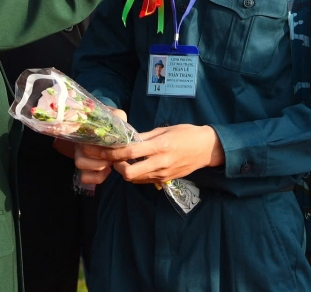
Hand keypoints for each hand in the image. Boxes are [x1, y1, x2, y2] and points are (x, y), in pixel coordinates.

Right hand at [69, 108, 128, 185]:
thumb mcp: (117, 117)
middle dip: (102, 156)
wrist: (107, 131)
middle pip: (83, 151)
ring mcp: (80, 156)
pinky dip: (97, 177)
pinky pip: (85, 177)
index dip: (101, 143)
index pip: (87, 135)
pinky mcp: (84, 169)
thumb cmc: (112, 124)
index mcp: (87, 130)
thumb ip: (118, 117)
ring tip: (110, 163)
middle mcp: (80, 142)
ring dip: (98, 166)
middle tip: (114, 155)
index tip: (114, 144)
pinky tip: (108, 171)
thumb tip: (120, 127)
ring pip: (80, 164)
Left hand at [93, 124, 223, 184]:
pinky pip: (145, 180)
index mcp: (160, 146)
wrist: (206, 149)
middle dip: (117, 167)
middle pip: (129, 174)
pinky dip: (137, 175)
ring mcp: (162, 174)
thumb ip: (145, 136)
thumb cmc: (186, 133)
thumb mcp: (165, 129)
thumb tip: (127, 139)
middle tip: (114, 158)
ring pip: (135, 179)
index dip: (114, 153)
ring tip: (123, 161)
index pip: (131, 153)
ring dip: (126, 171)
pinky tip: (137, 165)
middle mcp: (160, 162)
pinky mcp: (165, 180)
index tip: (104, 150)